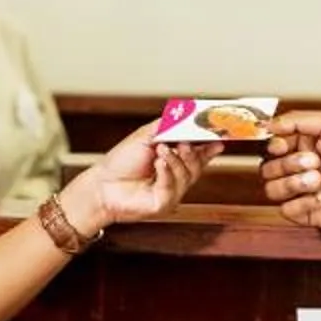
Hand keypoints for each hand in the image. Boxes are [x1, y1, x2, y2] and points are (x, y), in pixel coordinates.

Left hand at [70, 121, 209, 227]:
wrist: (101, 184)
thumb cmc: (121, 162)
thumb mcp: (145, 137)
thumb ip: (166, 126)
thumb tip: (186, 115)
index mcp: (174, 161)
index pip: (199, 153)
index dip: (210, 146)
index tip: (220, 137)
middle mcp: (175, 177)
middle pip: (197, 165)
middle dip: (195, 152)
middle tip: (186, 141)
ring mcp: (171, 192)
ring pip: (186, 176)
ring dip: (176, 160)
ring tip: (162, 150)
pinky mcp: (163, 205)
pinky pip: (172, 188)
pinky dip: (166, 173)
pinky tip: (158, 164)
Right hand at [262, 110, 320, 228]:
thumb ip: (297, 120)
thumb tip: (267, 124)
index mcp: (304, 145)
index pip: (270, 147)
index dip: (274, 146)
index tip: (284, 145)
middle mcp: (301, 168)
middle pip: (268, 169)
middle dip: (288, 164)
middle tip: (315, 162)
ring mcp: (306, 192)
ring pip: (273, 190)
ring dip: (294, 183)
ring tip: (319, 179)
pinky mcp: (312, 213)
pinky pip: (288, 211)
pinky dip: (304, 203)